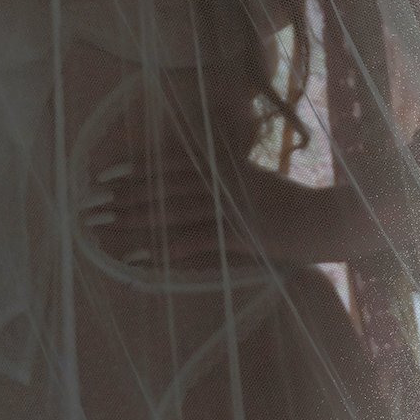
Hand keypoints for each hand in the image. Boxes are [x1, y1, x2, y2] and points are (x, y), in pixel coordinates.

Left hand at [82, 141, 351, 275]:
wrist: (329, 219)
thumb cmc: (294, 204)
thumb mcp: (257, 179)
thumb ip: (228, 169)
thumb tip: (202, 165)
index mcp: (224, 165)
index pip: (171, 163)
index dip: (136, 167)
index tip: (104, 173)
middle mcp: (222, 181)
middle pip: (163, 186)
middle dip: (124, 195)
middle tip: (90, 204)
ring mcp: (229, 207)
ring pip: (171, 211)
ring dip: (133, 219)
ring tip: (103, 226)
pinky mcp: (238, 234)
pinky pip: (191, 242)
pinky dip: (161, 249)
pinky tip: (137, 256)